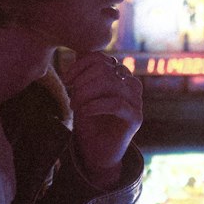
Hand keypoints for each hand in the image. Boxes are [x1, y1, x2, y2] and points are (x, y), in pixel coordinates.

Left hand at [63, 53, 141, 184]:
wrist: (96, 152)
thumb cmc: (89, 122)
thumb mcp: (82, 94)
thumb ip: (84, 74)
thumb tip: (78, 51)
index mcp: (120, 76)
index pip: (102, 59)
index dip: (82, 65)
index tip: (67, 79)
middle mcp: (132, 85)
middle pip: (106, 70)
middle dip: (83, 82)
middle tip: (71, 98)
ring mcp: (137, 101)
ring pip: (111, 84)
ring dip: (87, 94)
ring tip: (76, 107)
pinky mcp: (136, 118)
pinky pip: (116, 104)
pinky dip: (95, 106)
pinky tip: (84, 112)